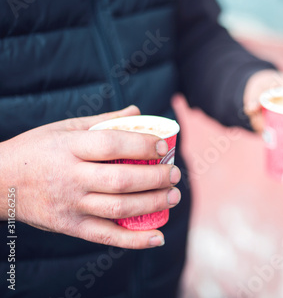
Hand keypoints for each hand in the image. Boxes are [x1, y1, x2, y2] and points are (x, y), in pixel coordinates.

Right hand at [0, 105, 180, 248]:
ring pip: (118, 209)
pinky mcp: (69, 226)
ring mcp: (70, 204)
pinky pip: (106, 236)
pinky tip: (158, 237)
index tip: (164, 146)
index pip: (111, 145)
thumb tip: (137, 112)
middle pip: (121, 180)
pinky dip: (135, 240)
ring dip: (153, 204)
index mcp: (69, 147)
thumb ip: (103, 121)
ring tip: (173, 197)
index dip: (141, 145)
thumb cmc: (36, 150)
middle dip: (156, 178)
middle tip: (175, 174)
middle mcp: (70, 177)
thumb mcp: (63, 128)